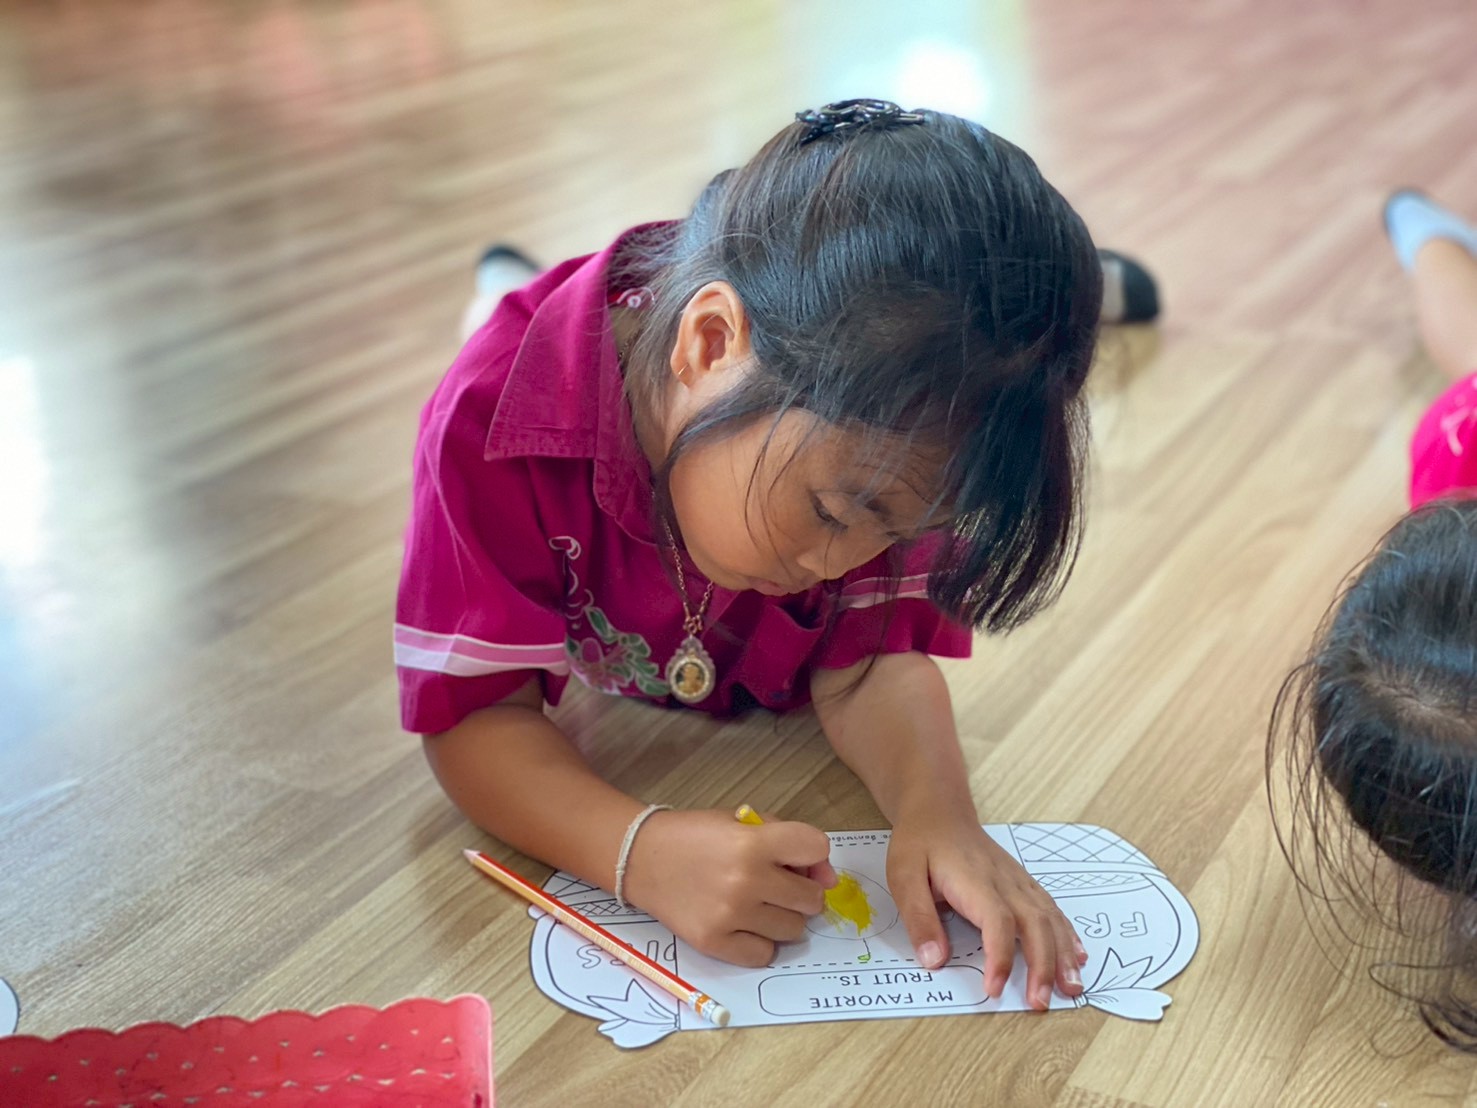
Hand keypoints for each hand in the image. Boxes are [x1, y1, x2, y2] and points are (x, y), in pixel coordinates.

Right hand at [621, 809, 837, 966]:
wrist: (641, 858)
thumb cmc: (695, 835)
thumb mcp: (741, 820)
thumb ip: (787, 839)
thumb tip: (828, 878)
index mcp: (753, 843)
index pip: (817, 848)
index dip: (812, 853)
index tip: (795, 856)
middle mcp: (746, 881)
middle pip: (812, 897)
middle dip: (800, 890)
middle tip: (777, 884)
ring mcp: (730, 916)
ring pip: (794, 930)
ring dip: (782, 917)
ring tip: (757, 904)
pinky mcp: (714, 943)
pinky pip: (765, 954)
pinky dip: (760, 942)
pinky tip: (744, 925)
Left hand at [886, 808, 1086, 1010]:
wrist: (939, 811)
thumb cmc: (920, 844)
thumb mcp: (903, 877)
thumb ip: (919, 918)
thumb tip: (934, 960)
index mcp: (974, 881)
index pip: (996, 922)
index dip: (1000, 957)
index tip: (994, 989)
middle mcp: (1004, 881)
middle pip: (1033, 923)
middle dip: (1042, 965)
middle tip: (1041, 1002)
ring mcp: (1018, 881)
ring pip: (1049, 918)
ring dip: (1063, 954)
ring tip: (1071, 988)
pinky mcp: (1022, 883)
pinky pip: (1051, 909)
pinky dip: (1067, 934)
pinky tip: (1078, 955)